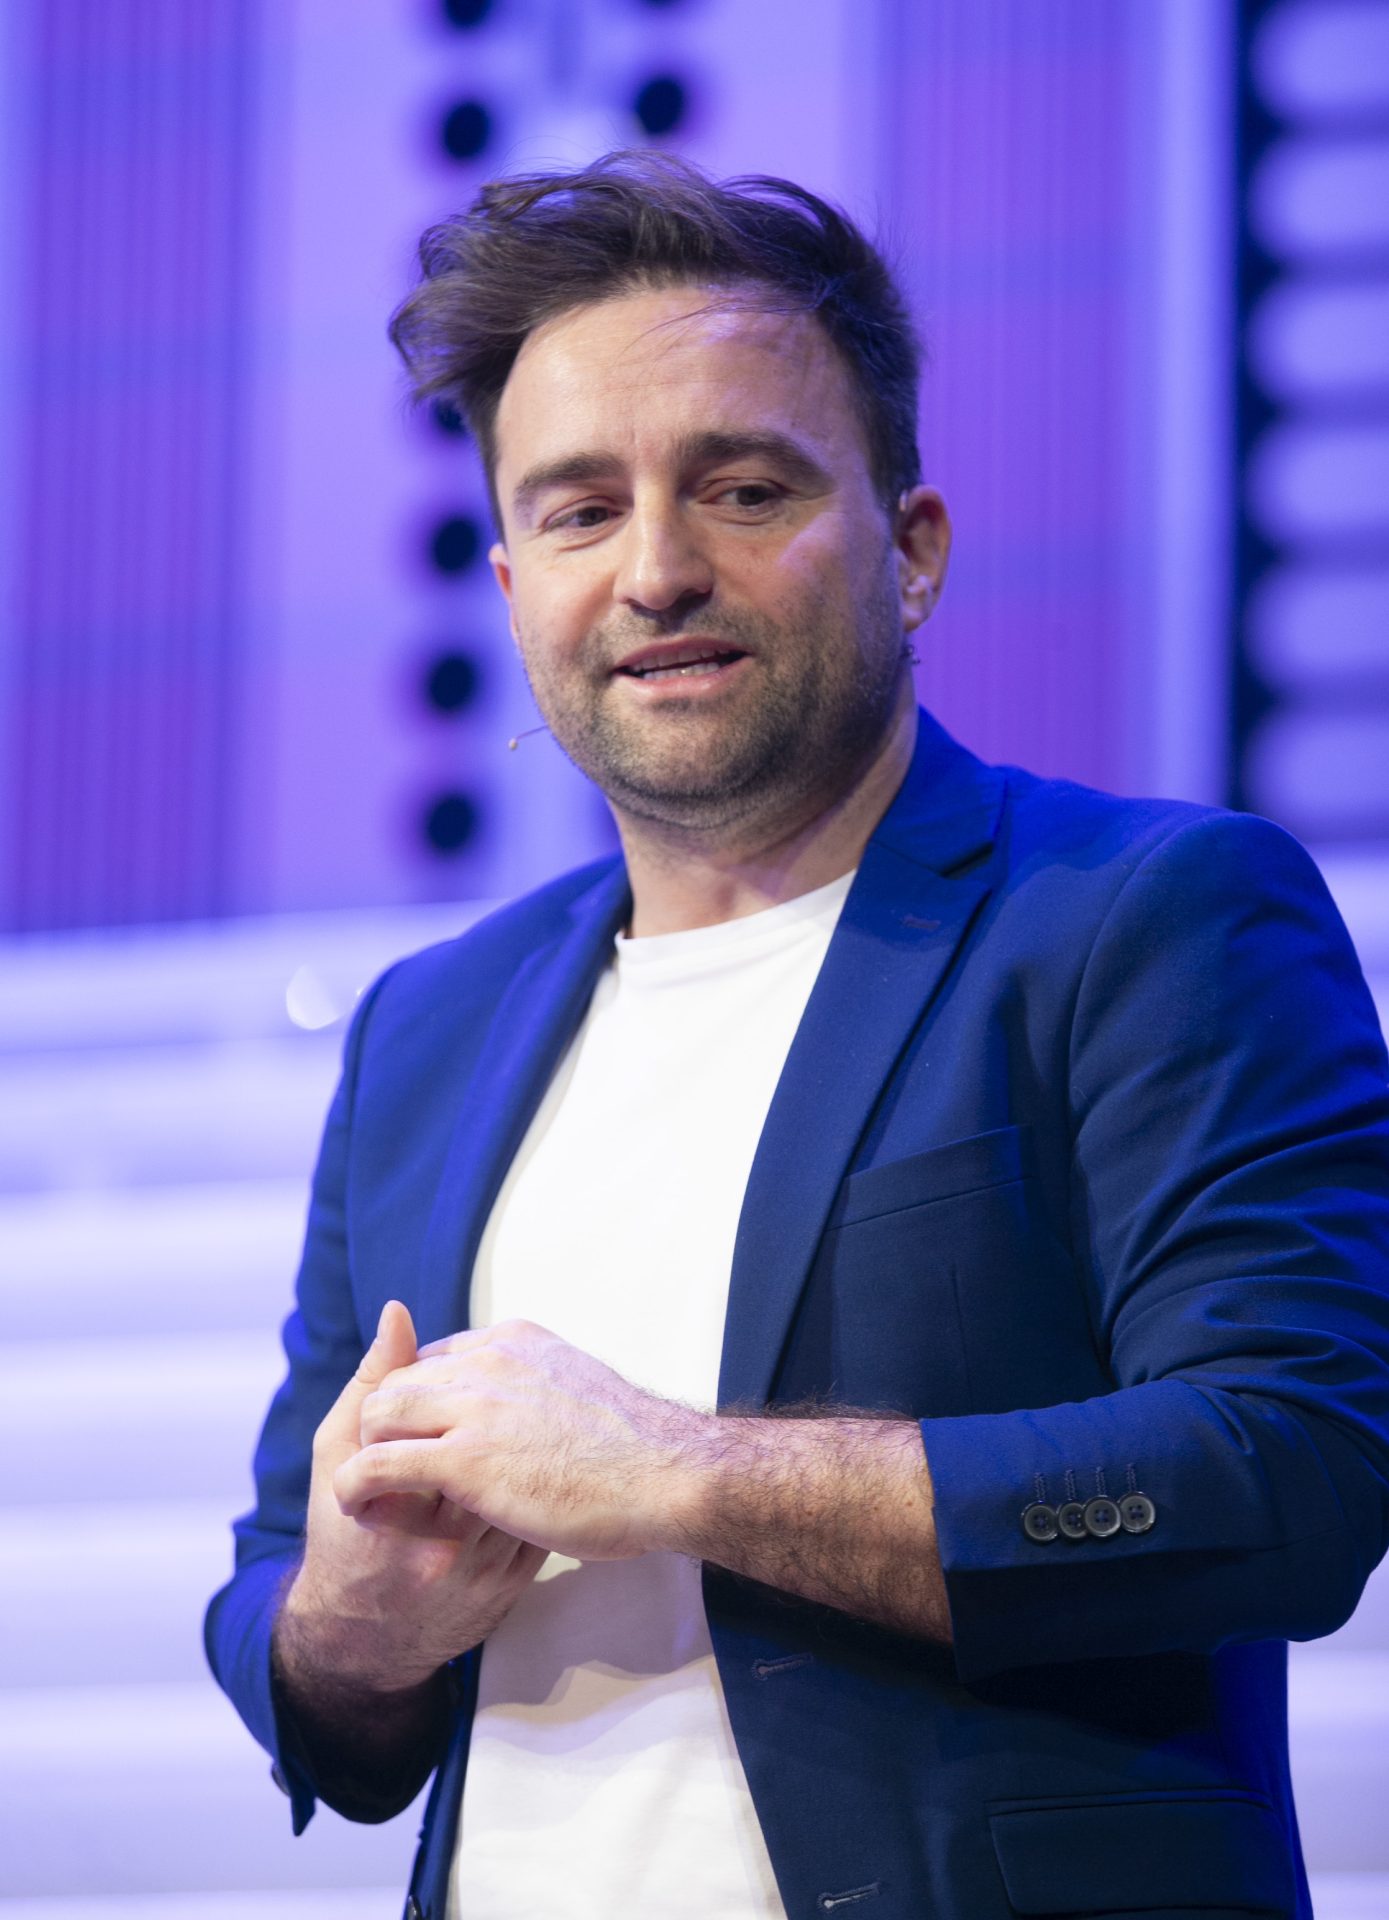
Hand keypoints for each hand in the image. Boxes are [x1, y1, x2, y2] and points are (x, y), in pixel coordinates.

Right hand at [279, 1302, 547, 1695]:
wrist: (361, 1637)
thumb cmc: (340, 1534)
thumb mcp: (333, 1456)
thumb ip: (370, 1384)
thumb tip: (397, 1311)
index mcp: (399, 1508)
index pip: (450, 1428)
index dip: (454, 1399)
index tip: (448, 1393)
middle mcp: (448, 1546)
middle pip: (495, 1454)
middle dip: (494, 1423)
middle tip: (488, 1407)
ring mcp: (486, 1570)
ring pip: (524, 1483)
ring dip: (518, 1449)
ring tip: (505, 1434)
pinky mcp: (514, 1584)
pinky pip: (538, 1517)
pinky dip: (532, 1487)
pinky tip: (516, 1472)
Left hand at [337, 1319, 706, 1560]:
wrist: (667, 1474)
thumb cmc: (636, 1450)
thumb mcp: (578, 1388)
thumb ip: (536, 1385)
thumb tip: (527, 1403)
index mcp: (513, 1342)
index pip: (433, 1358)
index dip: (418, 1402)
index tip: (419, 1439)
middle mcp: (487, 1361)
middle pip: (400, 1381)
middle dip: (386, 1426)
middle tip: (390, 1473)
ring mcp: (474, 1408)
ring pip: (379, 1412)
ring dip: (365, 1451)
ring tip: (367, 1492)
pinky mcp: (465, 1459)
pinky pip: (380, 1464)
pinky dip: (357, 1485)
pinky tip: (357, 1506)